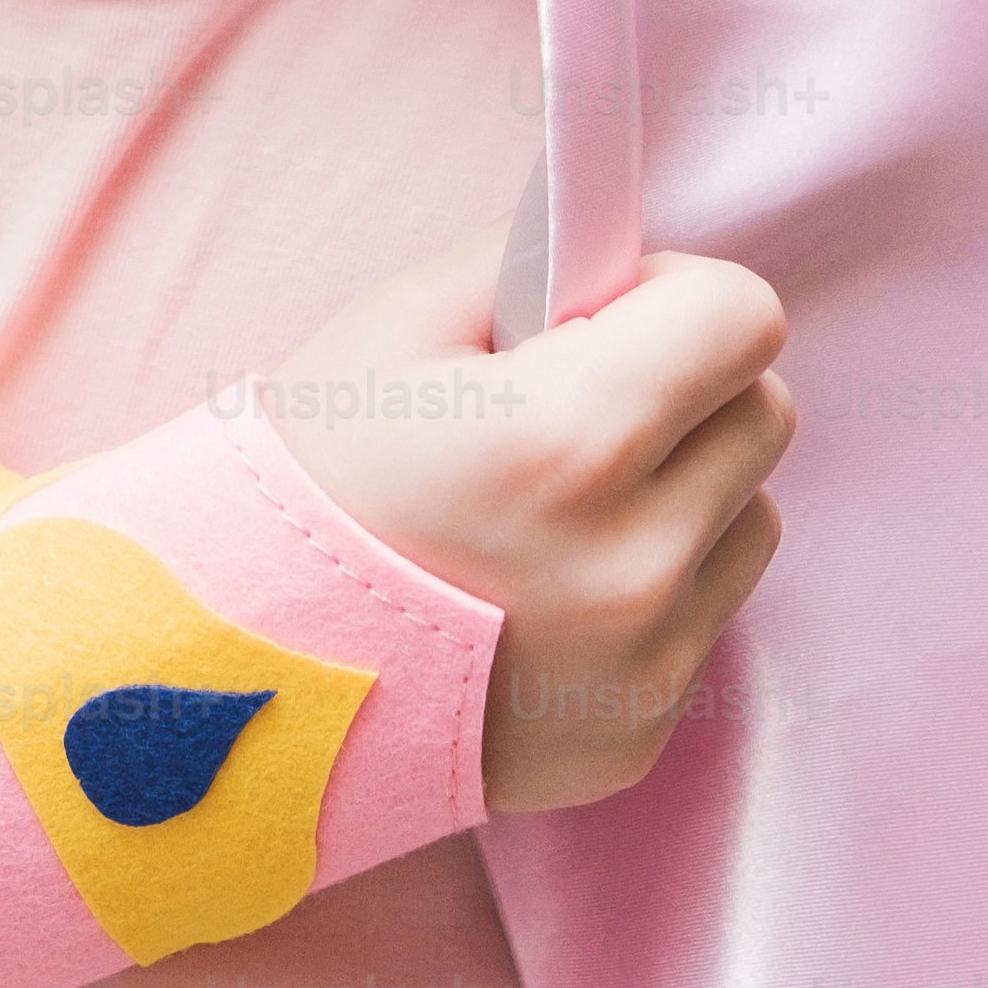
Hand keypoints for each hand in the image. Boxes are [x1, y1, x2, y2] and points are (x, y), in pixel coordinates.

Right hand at [250, 229, 792, 814]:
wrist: (226, 677)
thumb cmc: (305, 482)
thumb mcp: (392, 327)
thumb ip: (533, 262)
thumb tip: (624, 256)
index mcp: (573, 435)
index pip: (743, 320)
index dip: (675, 300)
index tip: (606, 321)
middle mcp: (630, 559)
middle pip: (761, 416)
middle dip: (687, 393)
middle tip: (577, 411)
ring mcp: (642, 659)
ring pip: (747, 518)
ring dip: (682, 495)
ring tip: (555, 514)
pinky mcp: (638, 732)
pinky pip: (703, 619)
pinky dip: (650, 593)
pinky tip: (540, 600)